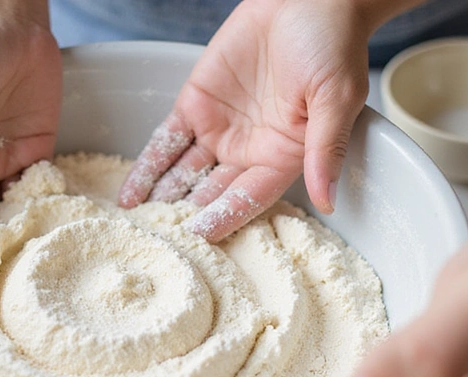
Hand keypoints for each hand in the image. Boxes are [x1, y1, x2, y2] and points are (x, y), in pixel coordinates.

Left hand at [118, 0, 372, 240]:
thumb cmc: (333, 45)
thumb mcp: (336, 99)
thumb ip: (325, 149)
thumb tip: (328, 200)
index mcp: (284, 156)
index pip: (249, 197)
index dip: (225, 216)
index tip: (200, 235)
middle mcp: (249, 150)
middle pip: (211, 192)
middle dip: (184, 215)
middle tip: (154, 240)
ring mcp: (220, 128)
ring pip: (184, 172)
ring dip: (160, 196)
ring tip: (135, 222)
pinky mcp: (196, 103)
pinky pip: (168, 140)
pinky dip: (149, 165)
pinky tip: (131, 190)